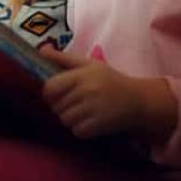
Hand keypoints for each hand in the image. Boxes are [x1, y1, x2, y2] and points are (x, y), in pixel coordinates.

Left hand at [40, 45, 170, 140]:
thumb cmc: (111, 80)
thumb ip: (64, 58)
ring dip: (70, 119)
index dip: (49, 93)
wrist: (139, 100)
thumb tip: (42, 50)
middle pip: (56, 106)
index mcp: (82, 74)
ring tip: (83, 112)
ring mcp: (93, 109)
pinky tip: (90, 121)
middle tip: (74, 103)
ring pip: (65, 119)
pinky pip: (77, 131)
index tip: (56, 94)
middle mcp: (87, 91)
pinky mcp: (99, 125)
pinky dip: (81, 129)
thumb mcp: (89, 64)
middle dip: (61, 106)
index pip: (51, 87)